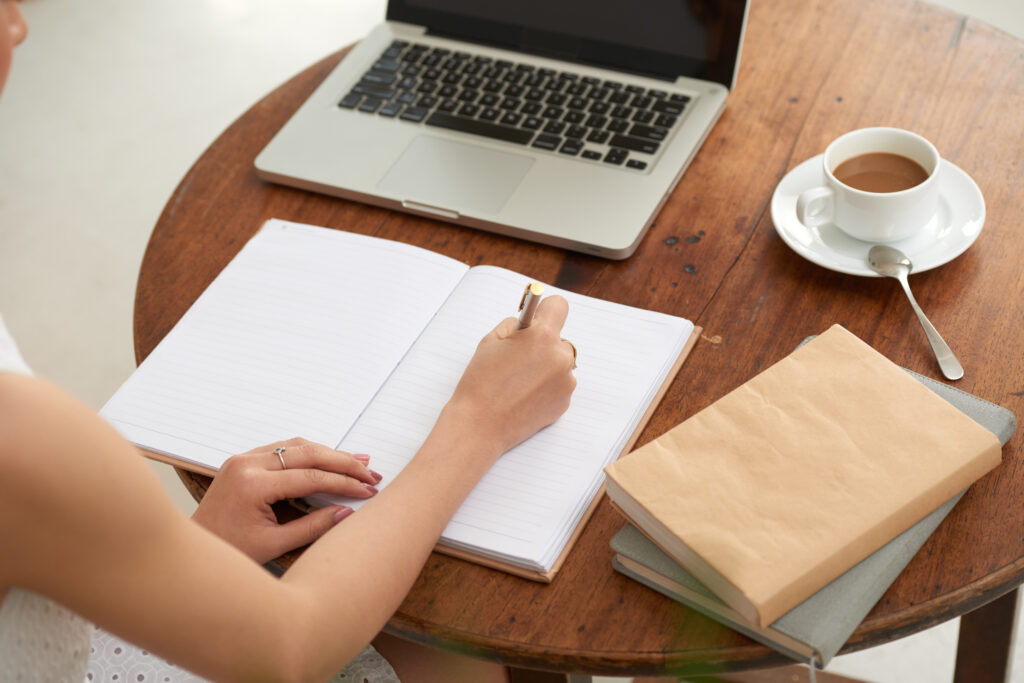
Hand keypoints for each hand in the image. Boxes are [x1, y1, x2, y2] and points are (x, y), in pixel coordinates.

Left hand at [191, 438, 381, 563]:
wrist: (192, 550)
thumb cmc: (228, 551)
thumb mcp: (274, 545)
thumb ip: (313, 527)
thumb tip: (347, 512)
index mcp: (253, 486)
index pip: (311, 477)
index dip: (344, 483)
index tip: (368, 489)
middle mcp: (247, 465)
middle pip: (307, 453)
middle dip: (344, 462)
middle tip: (370, 472)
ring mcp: (243, 459)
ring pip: (296, 446)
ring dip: (329, 452)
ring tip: (358, 462)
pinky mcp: (243, 461)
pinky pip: (282, 450)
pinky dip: (309, 453)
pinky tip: (328, 459)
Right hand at [447, 295, 576, 454]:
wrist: (479, 426)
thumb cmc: (481, 383)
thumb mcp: (491, 341)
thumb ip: (515, 326)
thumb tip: (528, 323)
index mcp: (542, 337)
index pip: (558, 306)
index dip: (544, 310)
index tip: (536, 318)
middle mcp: (560, 358)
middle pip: (559, 338)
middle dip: (543, 343)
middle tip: (519, 356)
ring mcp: (566, 382)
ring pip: (560, 362)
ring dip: (546, 365)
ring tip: (519, 380)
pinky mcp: (564, 402)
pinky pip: (559, 383)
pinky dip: (546, 386)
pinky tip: (524, 395)